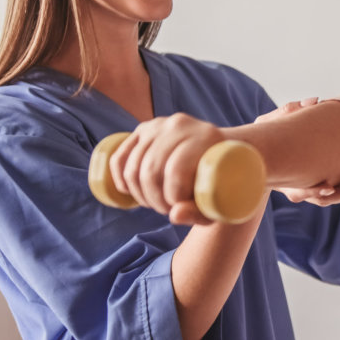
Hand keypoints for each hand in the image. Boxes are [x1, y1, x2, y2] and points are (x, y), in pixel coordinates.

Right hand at [109, 113, 224, 225]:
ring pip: (134, 168)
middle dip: (155, 200)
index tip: (180, 208)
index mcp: (206, 136)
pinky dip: (120, 179)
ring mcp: (158, 124)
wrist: (218, 153)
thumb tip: (174, 215)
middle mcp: (180, 124)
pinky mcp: (142, 130)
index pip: (176, 171)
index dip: (172, 199)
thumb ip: (199, 212)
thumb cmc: (220, 182)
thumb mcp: (217, 201)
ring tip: (156, 203)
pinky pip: (119, 157)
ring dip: (140, 195)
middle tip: (167, 209)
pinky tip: (129, 192)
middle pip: (151, 171)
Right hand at [255, 97, 339, 205]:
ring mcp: (301, 191)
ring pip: (327, 199)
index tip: (329, 188)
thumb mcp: (268, 123)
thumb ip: (289, 111)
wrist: (256, 157)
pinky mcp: (309, 189)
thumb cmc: (264, 136)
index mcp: (280, 176)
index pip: (298, 191)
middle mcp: (292, 188)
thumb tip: (315, 101)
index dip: (313, 191)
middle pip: (319, 198)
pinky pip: (329, 195)